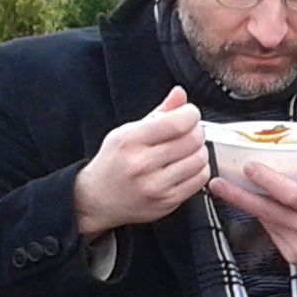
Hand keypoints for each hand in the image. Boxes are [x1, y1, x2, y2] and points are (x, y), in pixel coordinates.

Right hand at [73, 87, 207, 238]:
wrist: (97, 199)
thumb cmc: (113, 162)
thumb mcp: (127, 132)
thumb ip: (158, 112)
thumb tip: (180, 94)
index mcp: (130, 141)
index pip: (176, 123)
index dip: (191, 114)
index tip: (189, 113)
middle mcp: (141, 164)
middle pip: (192, 140)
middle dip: (196, 131)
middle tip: (189, 131)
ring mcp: (155, 186)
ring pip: (199, 160)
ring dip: (199, 150)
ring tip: (187, 149)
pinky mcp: (167, 202)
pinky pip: (199, 180)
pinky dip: (199, 169)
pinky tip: (187, 166)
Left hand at [206, 154, 296, 290]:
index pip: (289, 194)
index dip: (266, 180)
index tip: (248, 167)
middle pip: (267, 211)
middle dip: (238, 196)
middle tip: (217, 184)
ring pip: (267, 223)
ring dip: (251, 206)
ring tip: (233, 190)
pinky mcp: (296, 259)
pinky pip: (274, 235)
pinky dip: (268, 221)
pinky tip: (266, 210)